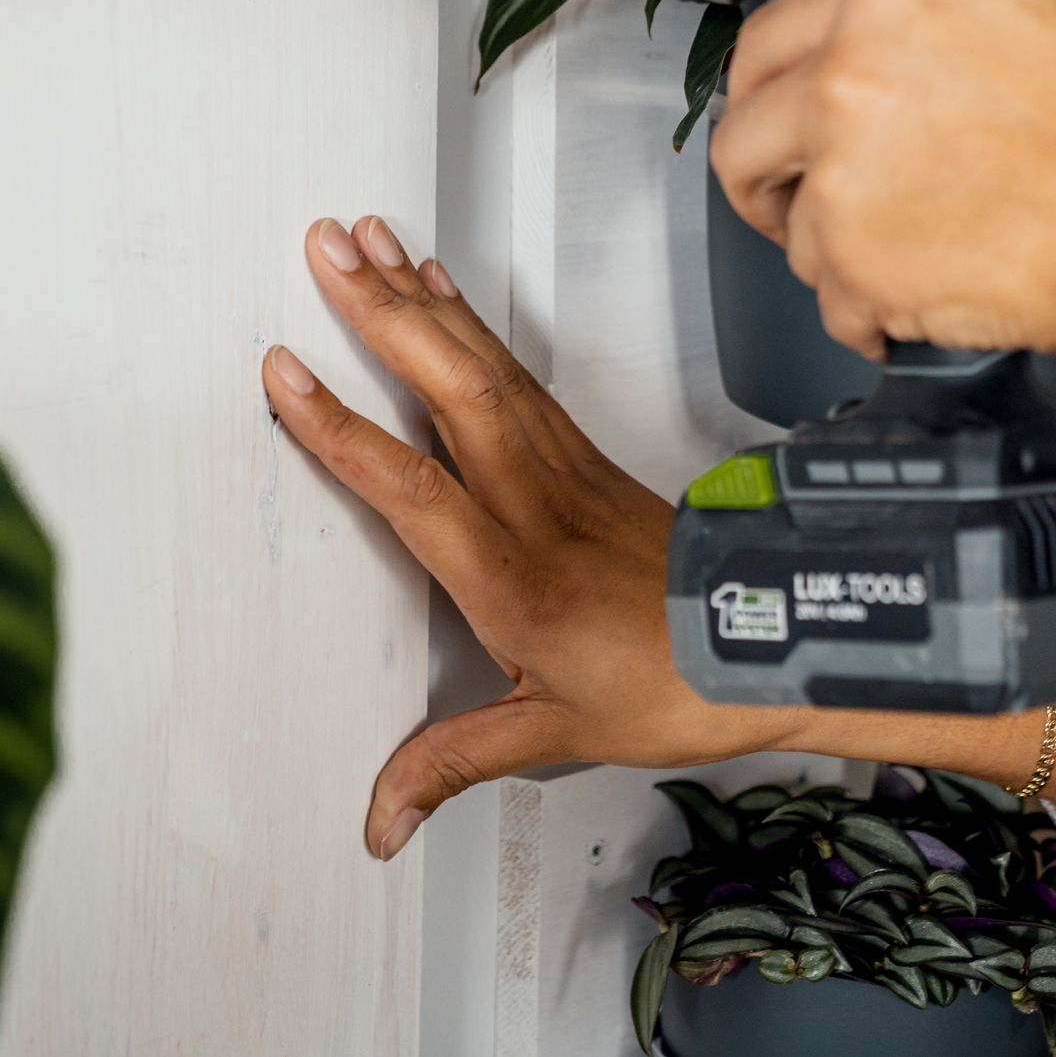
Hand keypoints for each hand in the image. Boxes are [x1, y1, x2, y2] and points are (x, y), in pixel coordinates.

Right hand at [263, 214, 1055, 856]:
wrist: (770, 642)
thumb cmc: (672, 684)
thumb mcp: (553, 732)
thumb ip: (454, 761)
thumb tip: (379, 817)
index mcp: (509, 570)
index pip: (409, 486)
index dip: (343, 428)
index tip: (286, 372)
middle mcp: (531, 501)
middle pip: (449, 386)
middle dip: (381, 310)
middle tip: (323, 245)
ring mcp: (562, 467)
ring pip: (485, 366)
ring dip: (424, 299)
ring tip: (369, 239)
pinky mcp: (587, 456)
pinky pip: (521, 374)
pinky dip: (476, 326)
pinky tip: (446, 292)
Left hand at [710, 0, 1055, 705]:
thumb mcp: (1038, 17)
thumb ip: (938, 20)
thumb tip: (901, 40)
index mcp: (890, 3)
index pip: (768, 32)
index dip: (766, 78)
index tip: (771, 105)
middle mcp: (847, 80)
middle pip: (742, 131)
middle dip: (763, 172)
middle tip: (791, 195)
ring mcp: (841, 176)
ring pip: (788, 224)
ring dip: (830, 247)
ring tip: (900, 254)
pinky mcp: (853, 263)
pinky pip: (829, 298)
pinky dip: (866, 311)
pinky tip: (916, 298)